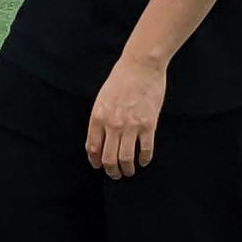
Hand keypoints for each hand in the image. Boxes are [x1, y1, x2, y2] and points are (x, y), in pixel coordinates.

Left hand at [86, 49, 168, 176]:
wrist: (140, 66)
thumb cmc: (120, 80)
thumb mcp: (101, 99)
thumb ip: (99, 119)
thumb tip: (99, 141)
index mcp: (98, 117)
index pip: (92, 147)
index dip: (95, 161)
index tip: (99, 166)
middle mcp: (112, 124)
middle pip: (109, 158)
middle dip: (111, 171)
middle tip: (115, 174)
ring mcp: (131, 125)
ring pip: (126, 158)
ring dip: (127, 169)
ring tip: (129, 171)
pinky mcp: (149, 124)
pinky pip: (146, 150)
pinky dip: (144, 159)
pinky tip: (144, 161)